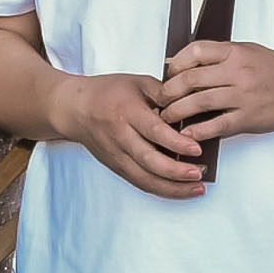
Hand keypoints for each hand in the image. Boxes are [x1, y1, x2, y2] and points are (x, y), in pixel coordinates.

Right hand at [62, 72, 208, 198]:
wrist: (74, 108)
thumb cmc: (108, 92)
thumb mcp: (138, 82)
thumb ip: (165, 93)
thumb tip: (193, 107)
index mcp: (127, 111)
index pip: (154, 131)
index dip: (176, 143)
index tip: (196, 149)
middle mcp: (120, 136)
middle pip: (148, 160)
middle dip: (175, 172)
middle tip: (198, 174)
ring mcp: (116, 155)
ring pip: (144, 178)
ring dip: (171, 187)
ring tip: (196, 189)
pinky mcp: (115, 166)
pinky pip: (139, 182)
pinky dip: (160, 189)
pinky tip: (179, 190)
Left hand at [156, 39, 273, 143]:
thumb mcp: (247, 51)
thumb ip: (218, 57)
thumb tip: (182, 64)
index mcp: (235, 52)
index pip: (195, 52)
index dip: (175, 64)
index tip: (168, 75)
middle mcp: (238, 72)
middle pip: (191, 79)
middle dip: (169, 92)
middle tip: (161, 100)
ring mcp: (243, 95)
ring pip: (199, 102)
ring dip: (177, 112)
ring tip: (167, 118)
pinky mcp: (248, 117)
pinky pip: (217, 125)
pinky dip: (198, 131)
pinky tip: (187, 134)